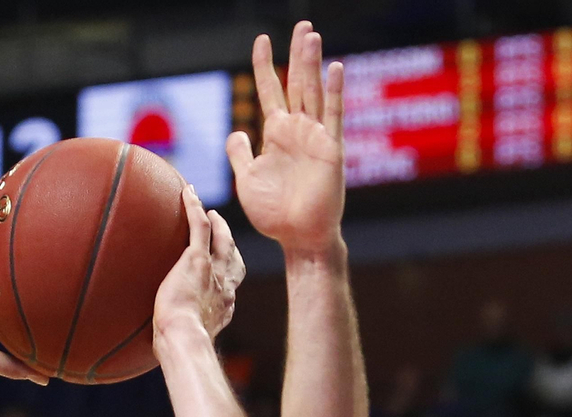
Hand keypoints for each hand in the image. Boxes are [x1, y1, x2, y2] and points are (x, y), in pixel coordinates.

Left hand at [153, 187, 244, 346]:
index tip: (221, 270)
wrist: (184, 338)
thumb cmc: (178, 348)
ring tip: (208, 211)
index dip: (228, 274)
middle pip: (233, 259)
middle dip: (229, 244)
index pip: (230, 286)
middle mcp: (225, 287)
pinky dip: (195, 208)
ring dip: (217, 224)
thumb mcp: (180, 343)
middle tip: (222, 231)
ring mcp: (213, 271)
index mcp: (223, 307)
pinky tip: (188, 192)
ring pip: (221, 240)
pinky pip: (199, 226)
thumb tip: (159, 348)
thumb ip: (174, 338)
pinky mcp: (196, 259)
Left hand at [228, 22, 345, 254]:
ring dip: (312, 64)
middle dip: (296, 54)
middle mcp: (298, 130)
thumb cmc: (274, 213)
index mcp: (276, 134)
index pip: (270, 91)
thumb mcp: (248, 180)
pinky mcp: (330, 149)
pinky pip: (333, 116)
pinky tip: (335, 68)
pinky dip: (334, 92)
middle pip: (296, 83)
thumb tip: (236, 131)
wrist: (297, 237)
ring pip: (314, 92)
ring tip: (310, 35)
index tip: (260, 40)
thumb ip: (240, 155)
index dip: (264, 66)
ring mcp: (316, 137)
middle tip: (301, 24)